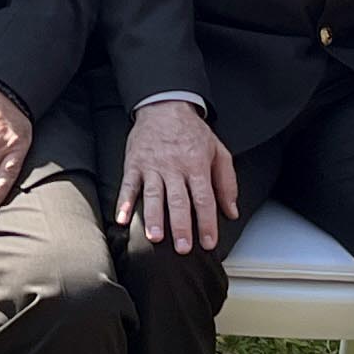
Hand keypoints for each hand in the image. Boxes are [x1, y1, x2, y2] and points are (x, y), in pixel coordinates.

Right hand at [116, 103, 235, 253]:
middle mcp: (175, 167)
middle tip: (183, 248)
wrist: (165, 105)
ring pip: (154, 195)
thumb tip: (231, 211)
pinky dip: (124, 202)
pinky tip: (121, 218)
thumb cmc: (192, 132)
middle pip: (179, 200)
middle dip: (181, 226)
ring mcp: (152, 166)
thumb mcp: (218, 152)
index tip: (209, 243)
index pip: (204, 199)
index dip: (207, 223)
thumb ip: (227, 183)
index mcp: (197, 165)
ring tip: (155, 237)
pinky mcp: (134, 163)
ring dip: (154, 217)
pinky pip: (129, 185)